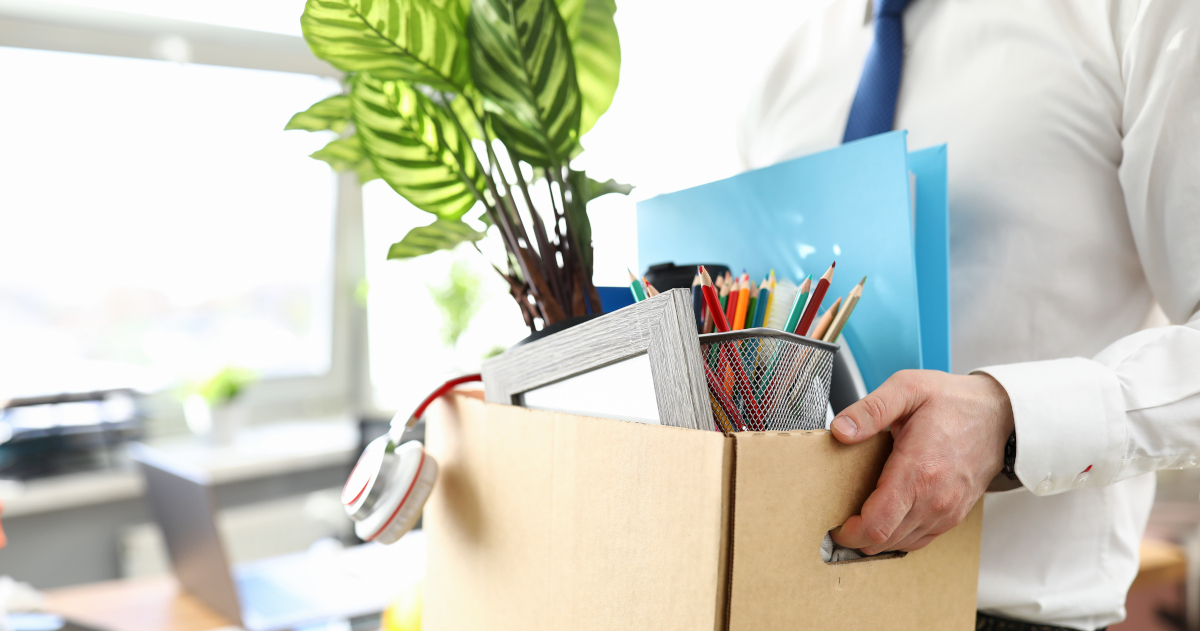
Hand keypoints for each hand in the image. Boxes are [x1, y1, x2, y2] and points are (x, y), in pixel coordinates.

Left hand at [829, 370, 1013, 554]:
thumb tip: (841, 430)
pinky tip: (886, 517)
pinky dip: (898, 535)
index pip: (877, 524)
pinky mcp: (954, 515)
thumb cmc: (953, 402)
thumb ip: (871, 410)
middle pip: (885, 540)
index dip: (849, 532)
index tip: (835, 523)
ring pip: (901, 543)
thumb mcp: (908, 389)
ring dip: (876, 537)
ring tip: (858, 517)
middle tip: (839, 519)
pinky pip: (920, 538)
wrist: (1000, 415)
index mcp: (918, 470)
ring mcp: (947, 511)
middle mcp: (935, 498)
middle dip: (856, 536)